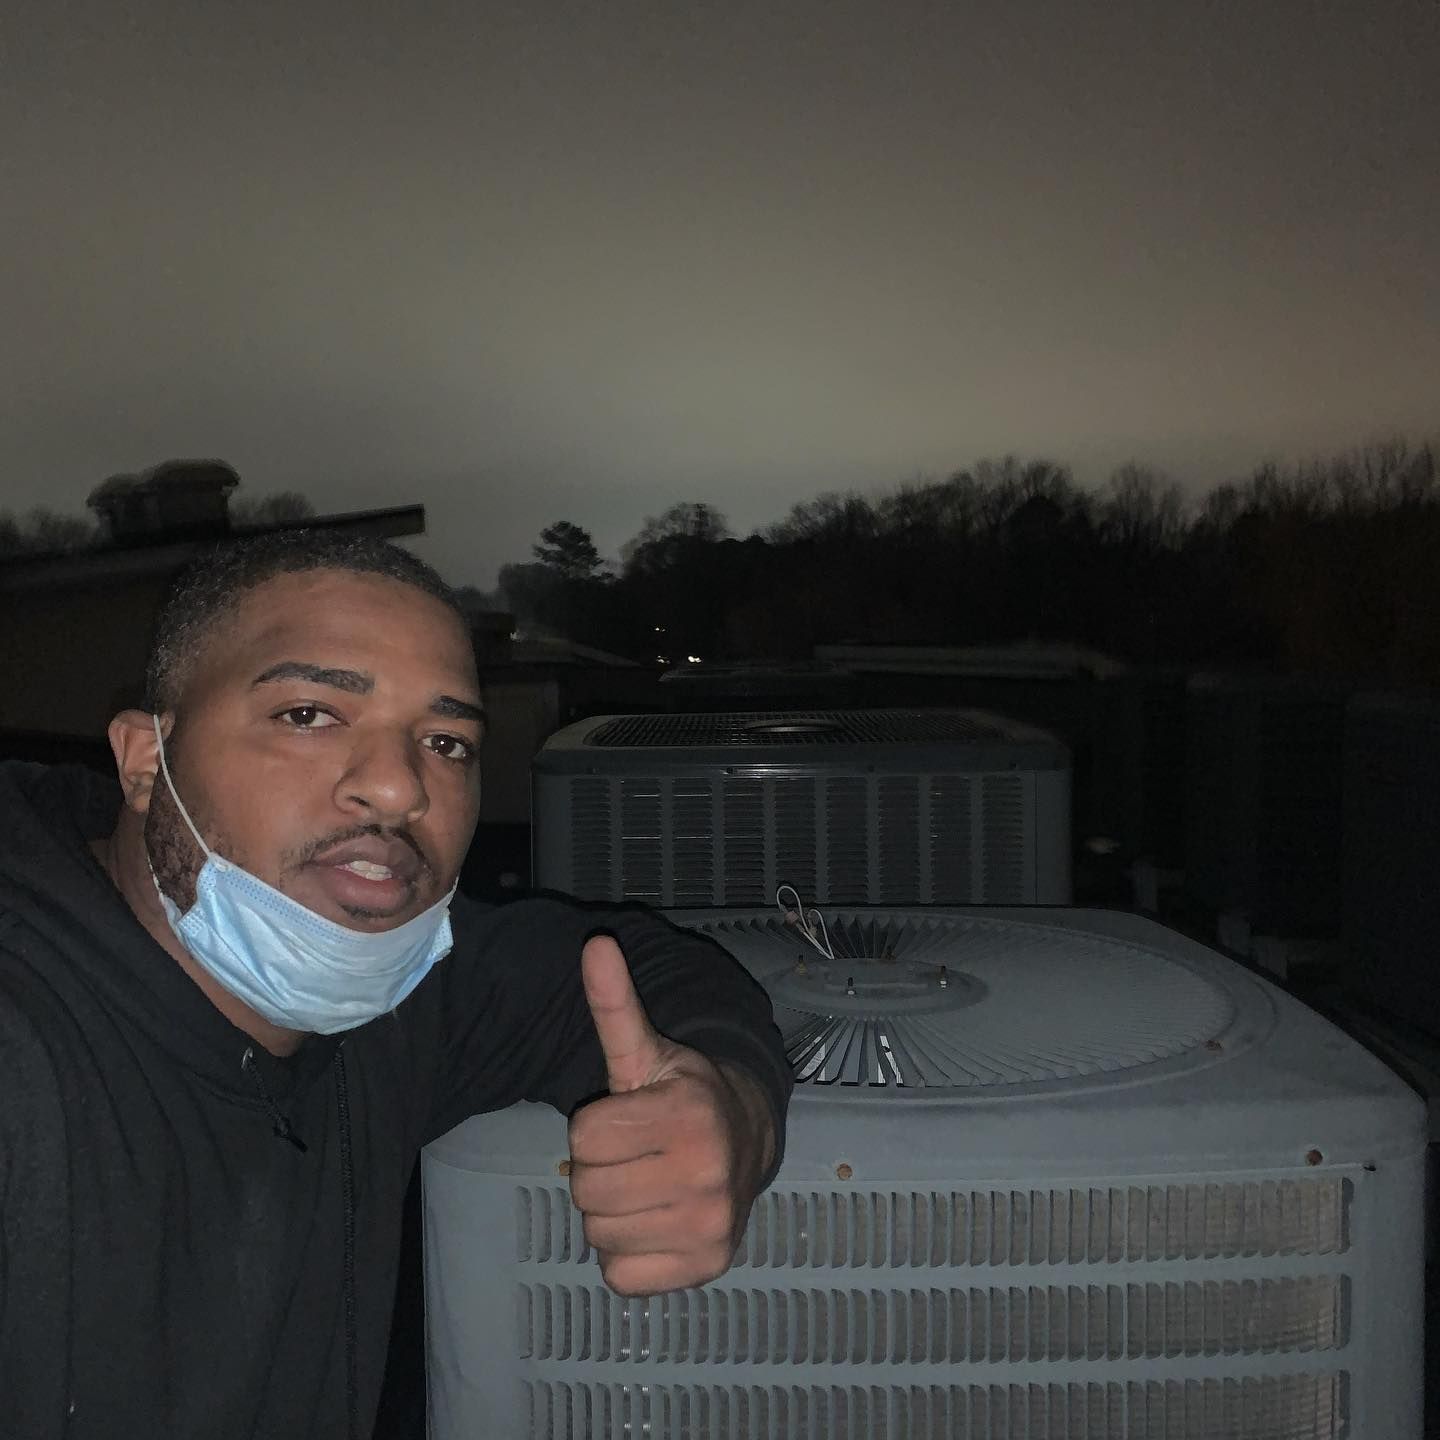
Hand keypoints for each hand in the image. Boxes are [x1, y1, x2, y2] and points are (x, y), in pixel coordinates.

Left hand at [566, 934, 774, 1296]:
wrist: (750, 1143)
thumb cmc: (685, 1097)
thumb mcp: (648, 1050)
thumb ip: (616, 1004)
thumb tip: (594, 944)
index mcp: (688, 1115)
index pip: (583, 1135)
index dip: (596, 1126)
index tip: (627, 1119)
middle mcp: (706, 1173)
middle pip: (586, 1187)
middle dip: (600, 1169)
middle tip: (635, 1155)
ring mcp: (709, 1226)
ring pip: (598, 1234)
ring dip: (611, 1213)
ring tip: (646, 1186)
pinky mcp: (705, 1267)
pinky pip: (619, 1275)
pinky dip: (626, 1255)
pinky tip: (655, 1222)